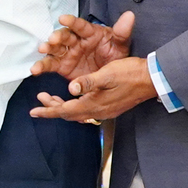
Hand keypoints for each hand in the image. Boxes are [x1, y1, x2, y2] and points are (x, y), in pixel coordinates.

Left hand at [31, 50, 156, 125]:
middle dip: (53, 108)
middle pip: (69, 114)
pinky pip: (86, 110)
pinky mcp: (110, 107)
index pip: (65, 110)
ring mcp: (105, 111)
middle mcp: (98, 111)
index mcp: (95, 103)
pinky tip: (74, 98)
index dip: (48, 110)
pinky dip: (75, 105)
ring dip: (63, 106)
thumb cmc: (131, 74)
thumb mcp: (108, 74)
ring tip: (52, 98)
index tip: (34, 111)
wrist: (153, 80)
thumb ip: (88, 82)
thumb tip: (70, 88)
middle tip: (40, 99)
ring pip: (78, 112)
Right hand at [34, 11, 133, 84]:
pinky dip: (41, 66)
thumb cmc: (115, 54)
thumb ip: (123, 32)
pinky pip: (50, 65)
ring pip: (55, 49)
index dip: (71, 22)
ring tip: (43, 50)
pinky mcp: (62, 66)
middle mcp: (76, 41)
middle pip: (65, 36)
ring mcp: (67, 53)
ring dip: (47, 49)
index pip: (80, 25)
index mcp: (90, 33)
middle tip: (53, 39)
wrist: (112, 74)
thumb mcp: (121, 44)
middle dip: (58, 37)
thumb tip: (130, 16)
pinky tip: (35, 69)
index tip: (63, 19)